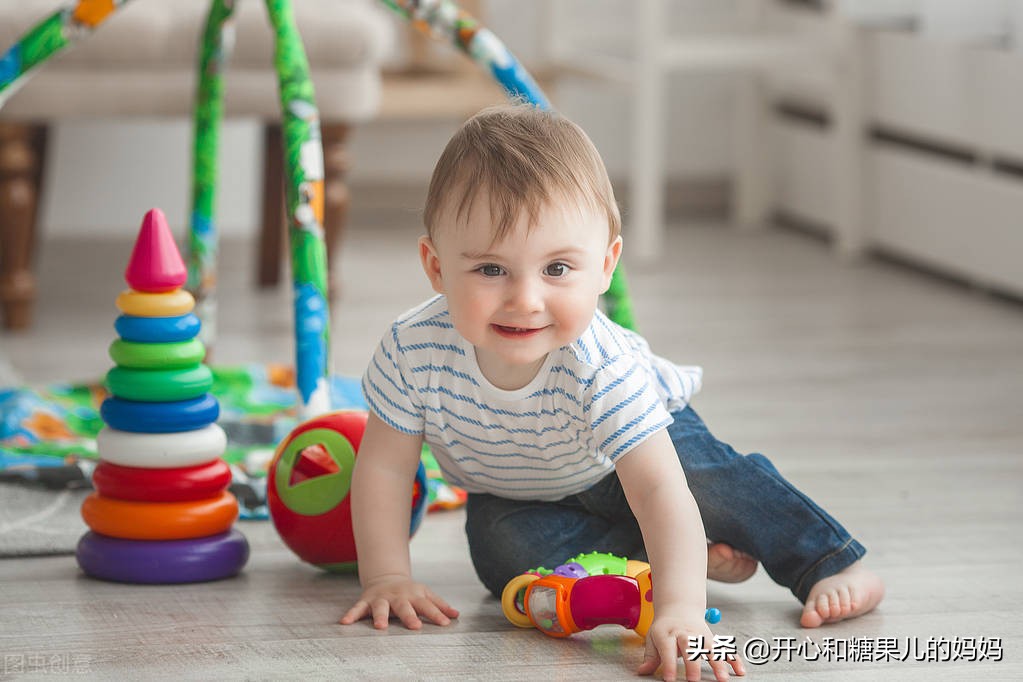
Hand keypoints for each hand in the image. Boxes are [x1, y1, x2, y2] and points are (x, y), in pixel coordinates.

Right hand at [338, 575, 458, 629]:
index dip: (436, 614)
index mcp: (414, 596)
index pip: (427, 606)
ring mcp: (381, 598)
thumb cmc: (409, 591)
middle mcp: (397, 596)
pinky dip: (351, 614)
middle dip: (409, 616)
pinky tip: (344, 622)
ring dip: (380, 616)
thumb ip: (439, 605)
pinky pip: (357, 608)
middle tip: (415, 626)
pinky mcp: (366, 601)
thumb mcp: (425, 594)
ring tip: (380, 626)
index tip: (445, 623)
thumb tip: (457, 615)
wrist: (386, 577)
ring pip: (380, 607)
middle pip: (404, 607)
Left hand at [637, 612, 744, 681]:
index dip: (668, 664)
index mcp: (667, 633)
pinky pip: (725, 648)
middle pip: (690, 647)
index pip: (667, 649)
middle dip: (693, 664)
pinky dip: (734, 659)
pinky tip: (740, 671)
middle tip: (694, 681)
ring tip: (722, 679)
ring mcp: (701, 635)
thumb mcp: (653, 639)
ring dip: (718, 663)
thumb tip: (641, 672)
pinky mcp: (712, 638)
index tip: (669, 679)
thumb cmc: (664, 629)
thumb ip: (650, 657)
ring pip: (710, 648)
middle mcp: (685, 633)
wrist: (679, 609)